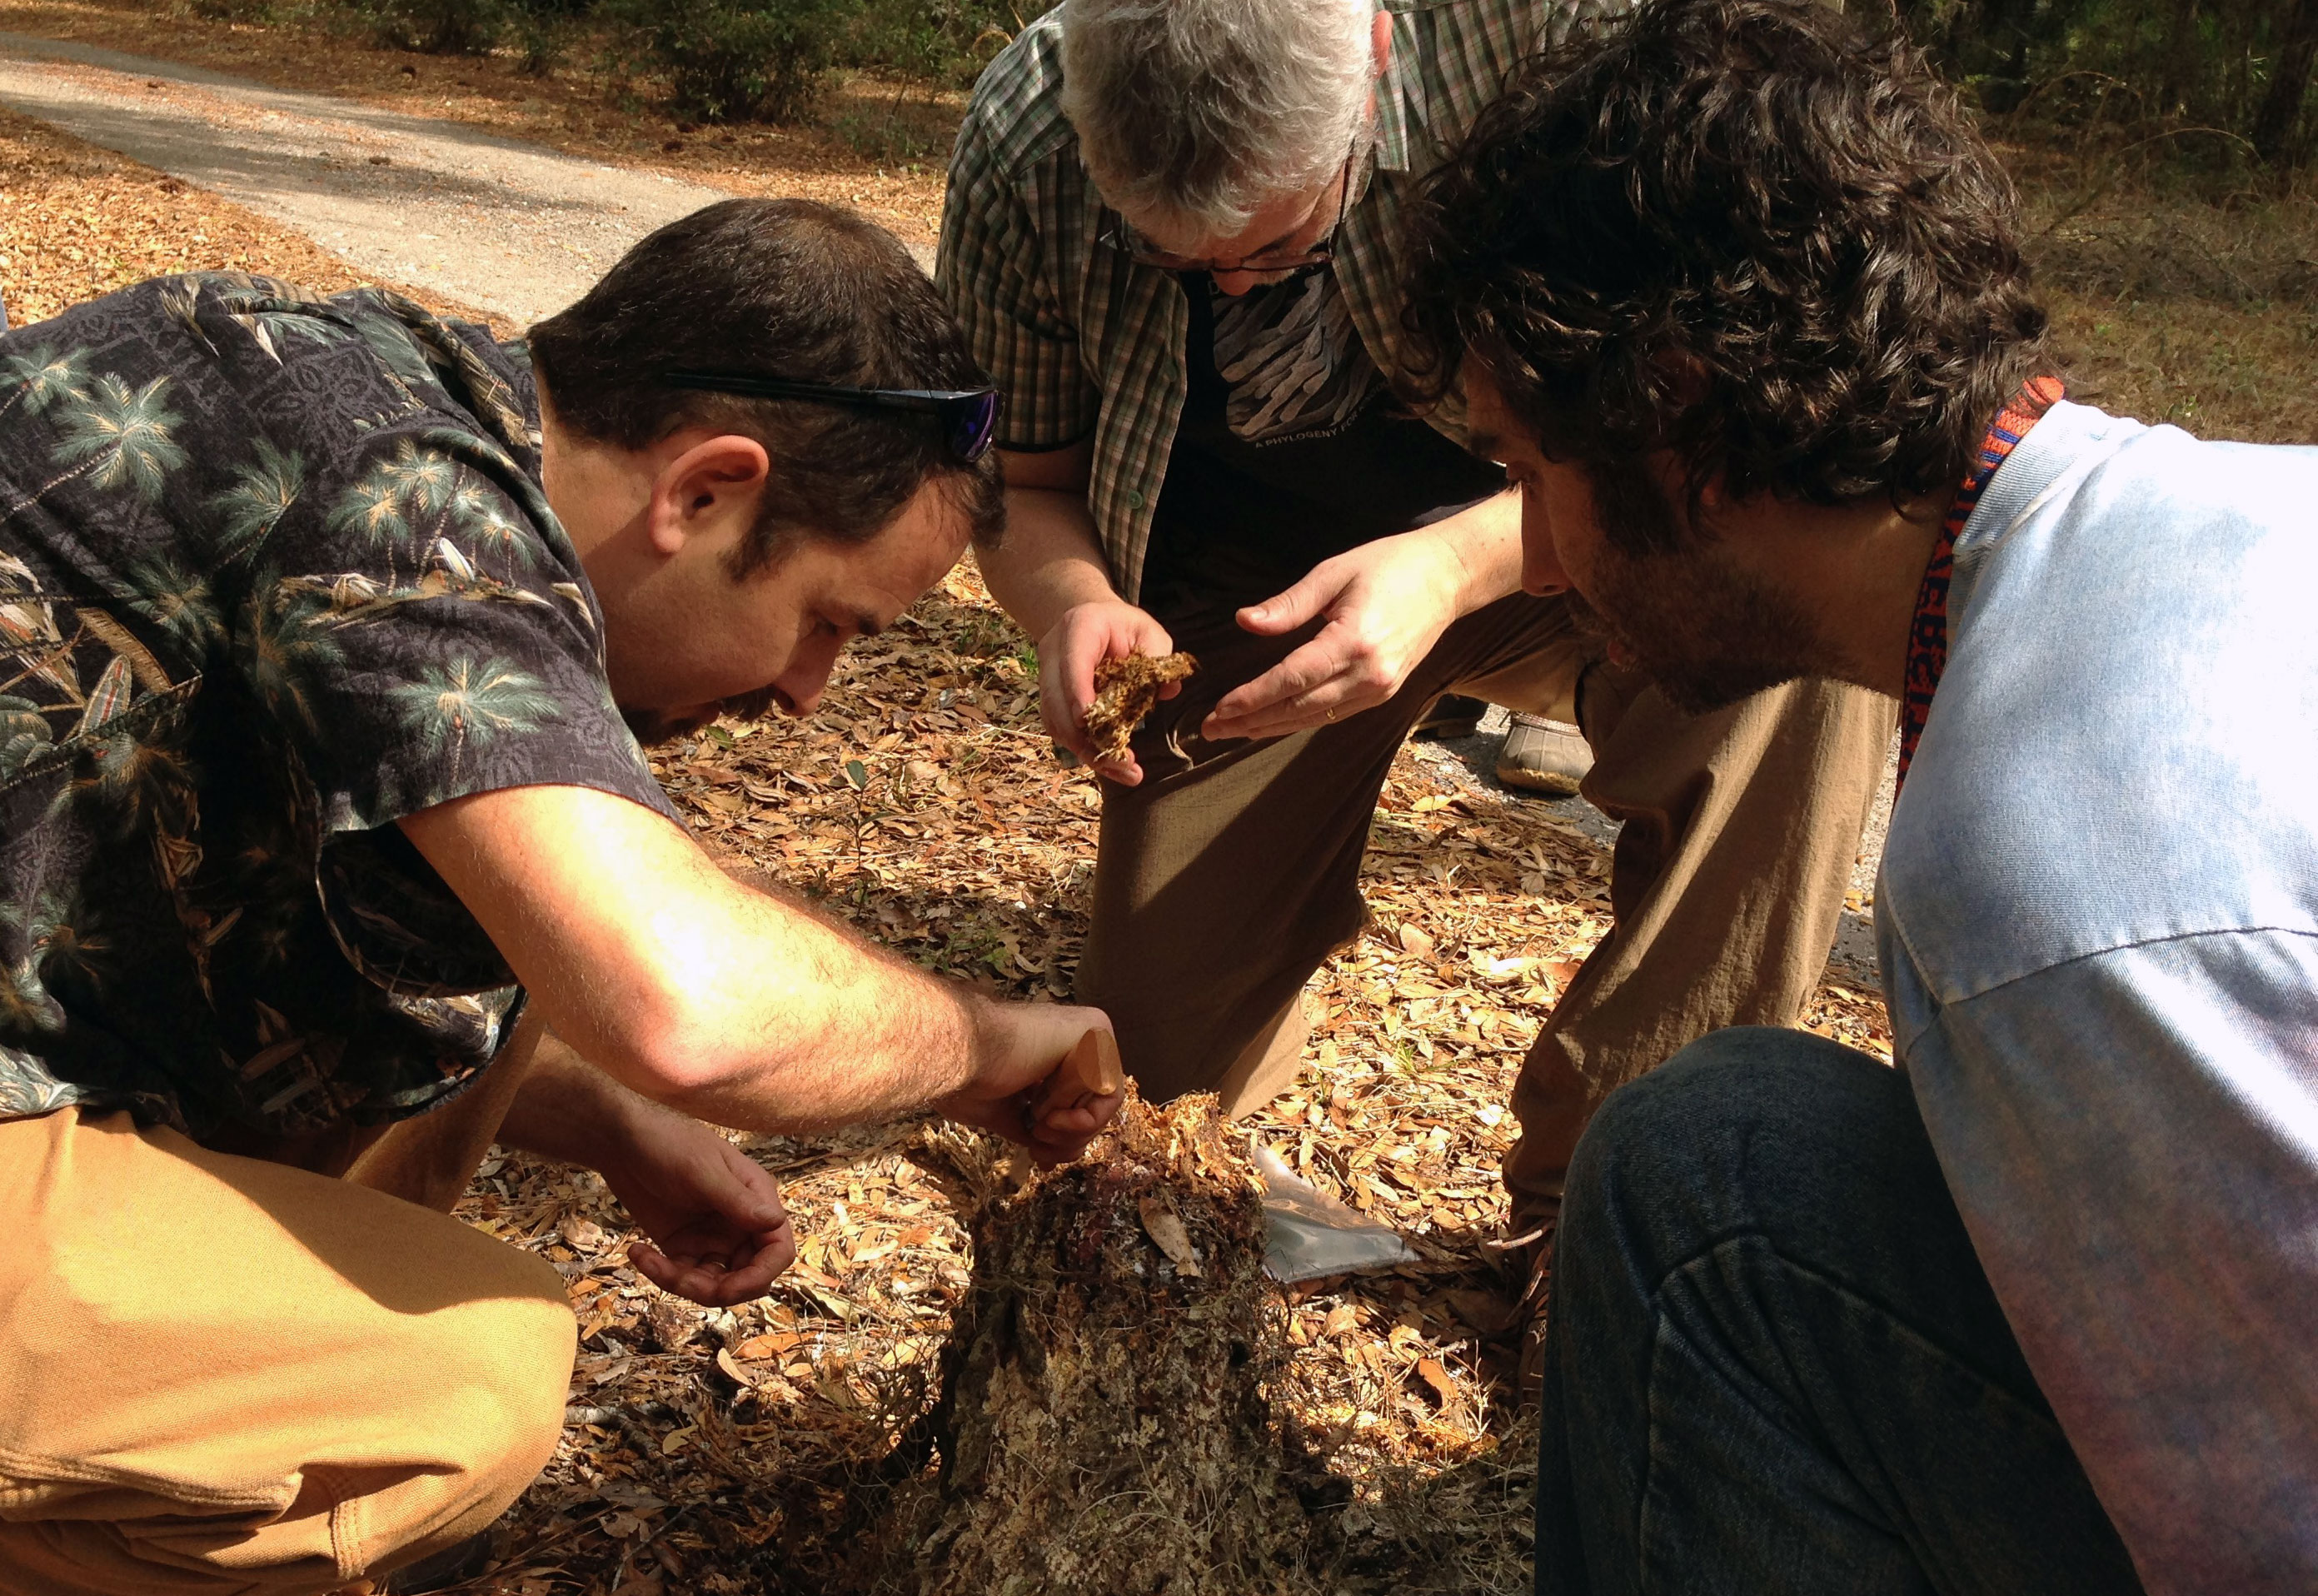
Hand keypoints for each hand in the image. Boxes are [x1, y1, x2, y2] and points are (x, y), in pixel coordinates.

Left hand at [595, 1101, 797, 1306]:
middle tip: (683, 1282)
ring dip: (684, 1284)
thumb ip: (737, 1201)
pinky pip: (682, 1277)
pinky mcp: (683, 1248)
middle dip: (718, 1288)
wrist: (623, 1141)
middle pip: (747, 1276)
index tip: (731, 1289)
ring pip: (714, 1284)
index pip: (777, 1249)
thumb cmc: (670, 1143)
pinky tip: (637, 1251)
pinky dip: (660, 1274)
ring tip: (649, 1261)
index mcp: (756, 1200)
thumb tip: (775, 1223)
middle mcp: (740, 1224)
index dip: (761, 1274)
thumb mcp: (703, 1171)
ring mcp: (711, 1238)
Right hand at [939, 999, 1124, 1164]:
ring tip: (1038, 1127)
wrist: (958, 1054)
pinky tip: (1050, 1116)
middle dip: (1067, 1141)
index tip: (1041, 1160)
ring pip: (1103, 1103)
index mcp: (1047, 1054)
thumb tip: (1052, 1156)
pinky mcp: (1096, 1029)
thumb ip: (1031, 1127)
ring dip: (1071, 1132)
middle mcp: (1070, 1040)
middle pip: (1092, 1106)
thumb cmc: (967, 1079)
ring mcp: (1085, 1032)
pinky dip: (1084, 1118)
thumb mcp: (1003, 1113)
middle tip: (1039, 1150)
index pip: (1073, 1104)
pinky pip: (1111, 1091)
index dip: (1062, 1139)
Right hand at [1038, 599, 1178, 785]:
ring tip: (1123, 772)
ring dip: (1085, 751)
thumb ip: (1159, 658)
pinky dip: (1081, 750)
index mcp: (1079, 627)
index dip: (1077, 692)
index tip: (1087, 721)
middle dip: (1085, 736)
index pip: (1072, 662)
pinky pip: (1058, 729)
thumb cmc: (1124, 627)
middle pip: (1057, 699)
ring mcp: (1046, 676)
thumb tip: (1168, 691)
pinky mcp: (1050, 698)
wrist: (1093, 621)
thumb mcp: (1149, 632)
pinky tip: (1110, 765)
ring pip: (1055, 720)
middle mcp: (1054, 652)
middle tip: (1123, 763)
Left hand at [1201, 528, 1467, 741]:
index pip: (1292, 678)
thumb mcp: (1334, 572)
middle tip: (1210, 729)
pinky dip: (1299, 721)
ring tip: (1233, 731)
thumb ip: (1289, 603)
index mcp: (1354, 640)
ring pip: (1315, 717)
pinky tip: (1272, 723)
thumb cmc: (1389, 565)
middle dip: (1252, 721)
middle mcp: (1369, 673)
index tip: (1219, 709)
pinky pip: (1334, 713)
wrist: (1448, 578)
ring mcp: (1380, 688)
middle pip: (1299, 707)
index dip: (1252, 698)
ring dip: (1271, 727)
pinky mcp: (1384, 692)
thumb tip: (1245, 621)